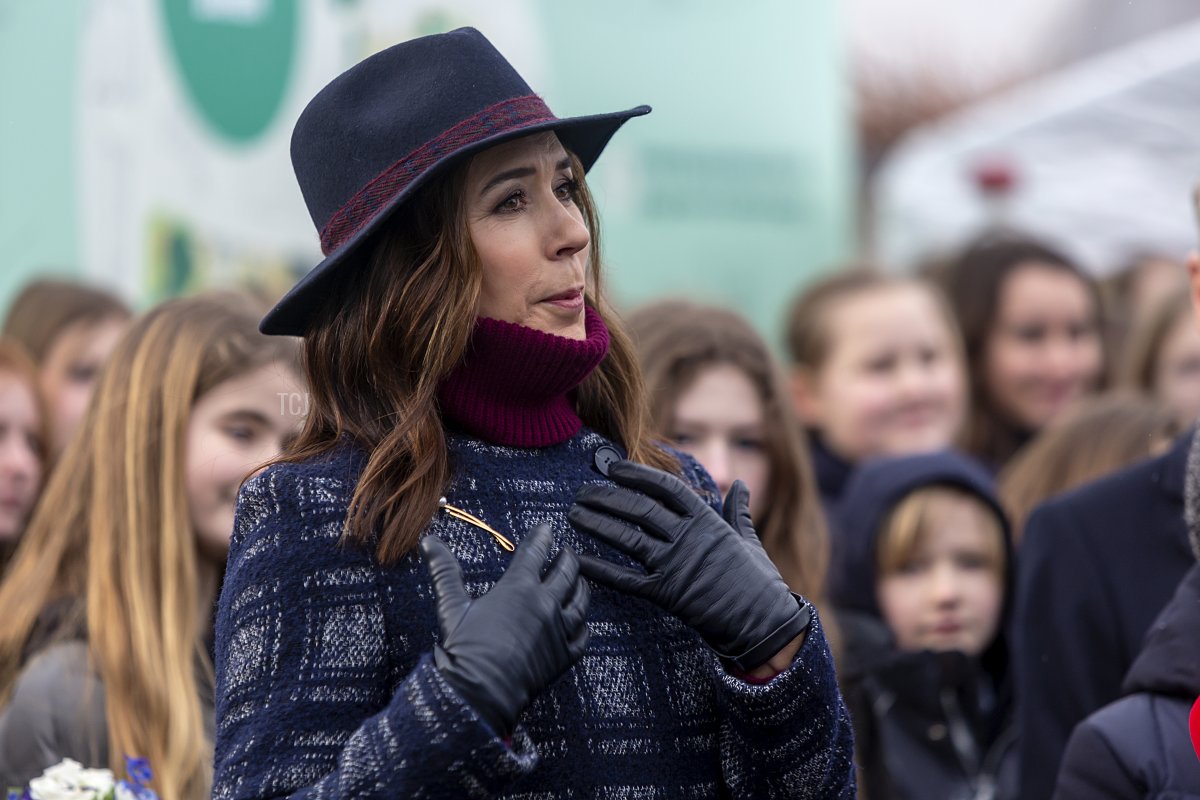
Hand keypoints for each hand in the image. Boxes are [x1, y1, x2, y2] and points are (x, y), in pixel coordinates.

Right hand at [420, 524, 589, 735]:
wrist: (479, 694)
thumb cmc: (464, 649)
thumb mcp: (452, 606)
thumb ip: (445, 570)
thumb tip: (428, 541)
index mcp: (519, 587)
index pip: (536, 552)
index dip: (542, 536)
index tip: (547, 528)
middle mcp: (545, 604)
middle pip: (566, 572)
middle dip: (567, 558)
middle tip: (565, 552)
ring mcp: (559, 630)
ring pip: (580, 601)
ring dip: (581, 586)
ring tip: (579, 579)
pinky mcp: (565, 656)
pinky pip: (583, 636)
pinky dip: (584, 625)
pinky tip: (582, 622)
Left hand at [570, 461, 808, 671]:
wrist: (762, 621)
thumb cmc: (757, 580)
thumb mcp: (748, 538)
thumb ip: (737, 510)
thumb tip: (741, 485)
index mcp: (706, 519)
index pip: (665, 487)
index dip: (637, 474)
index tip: (614, 467)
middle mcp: (687, 537)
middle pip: (640, 509)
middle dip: (607, 497)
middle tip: (582, 491)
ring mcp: (675, 565)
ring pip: (628, 538)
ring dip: (598, 524)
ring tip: (574, 514)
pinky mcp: (666, 594)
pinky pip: (626, 579)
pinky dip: (600, 569)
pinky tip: (578, 560)